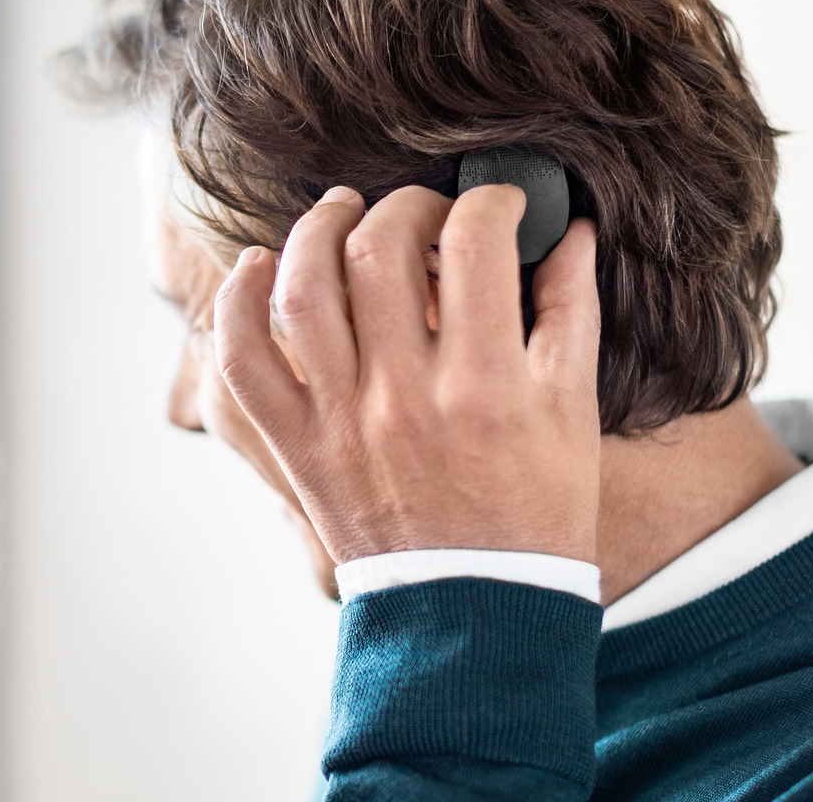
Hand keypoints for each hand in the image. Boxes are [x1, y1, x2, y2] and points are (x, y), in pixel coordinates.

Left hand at [212, 183, 601, 564]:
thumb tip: (568, 231)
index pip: (475, 244)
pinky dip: (239, 303)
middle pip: (379, 248)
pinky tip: (261, 267)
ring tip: (341, 211)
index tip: (497, 206)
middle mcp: (407, 396)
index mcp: (487, 383)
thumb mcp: (573, 412)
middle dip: (406, 206)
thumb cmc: (535, 512)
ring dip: (317, 228)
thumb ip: (571, 312)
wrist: (477, 611)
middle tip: (426, 214)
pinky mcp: (300, 447)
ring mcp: (343, 421)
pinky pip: (244, 362)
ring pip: (303, 289)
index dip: (490, 202)